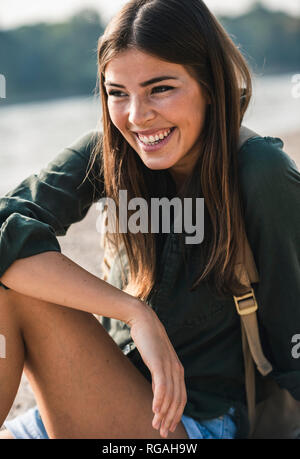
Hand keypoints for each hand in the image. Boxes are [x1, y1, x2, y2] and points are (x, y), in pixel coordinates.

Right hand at [126, 304, 186, 437]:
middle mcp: (176, 369)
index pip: (181, 398)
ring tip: (156, 425)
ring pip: (170, 395)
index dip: (176, 414)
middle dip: (171, 419)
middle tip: (164, 433)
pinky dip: (159, 399)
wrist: (144, 320)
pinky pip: (162, 385)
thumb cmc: (149, 340)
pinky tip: (155, 410)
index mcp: (177, 370)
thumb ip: (160, 375)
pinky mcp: (159, 362)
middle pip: (177, 400)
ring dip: (163, 413)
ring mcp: (169, 365)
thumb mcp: (156, 360)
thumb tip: (158, 390)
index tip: (168, 427)